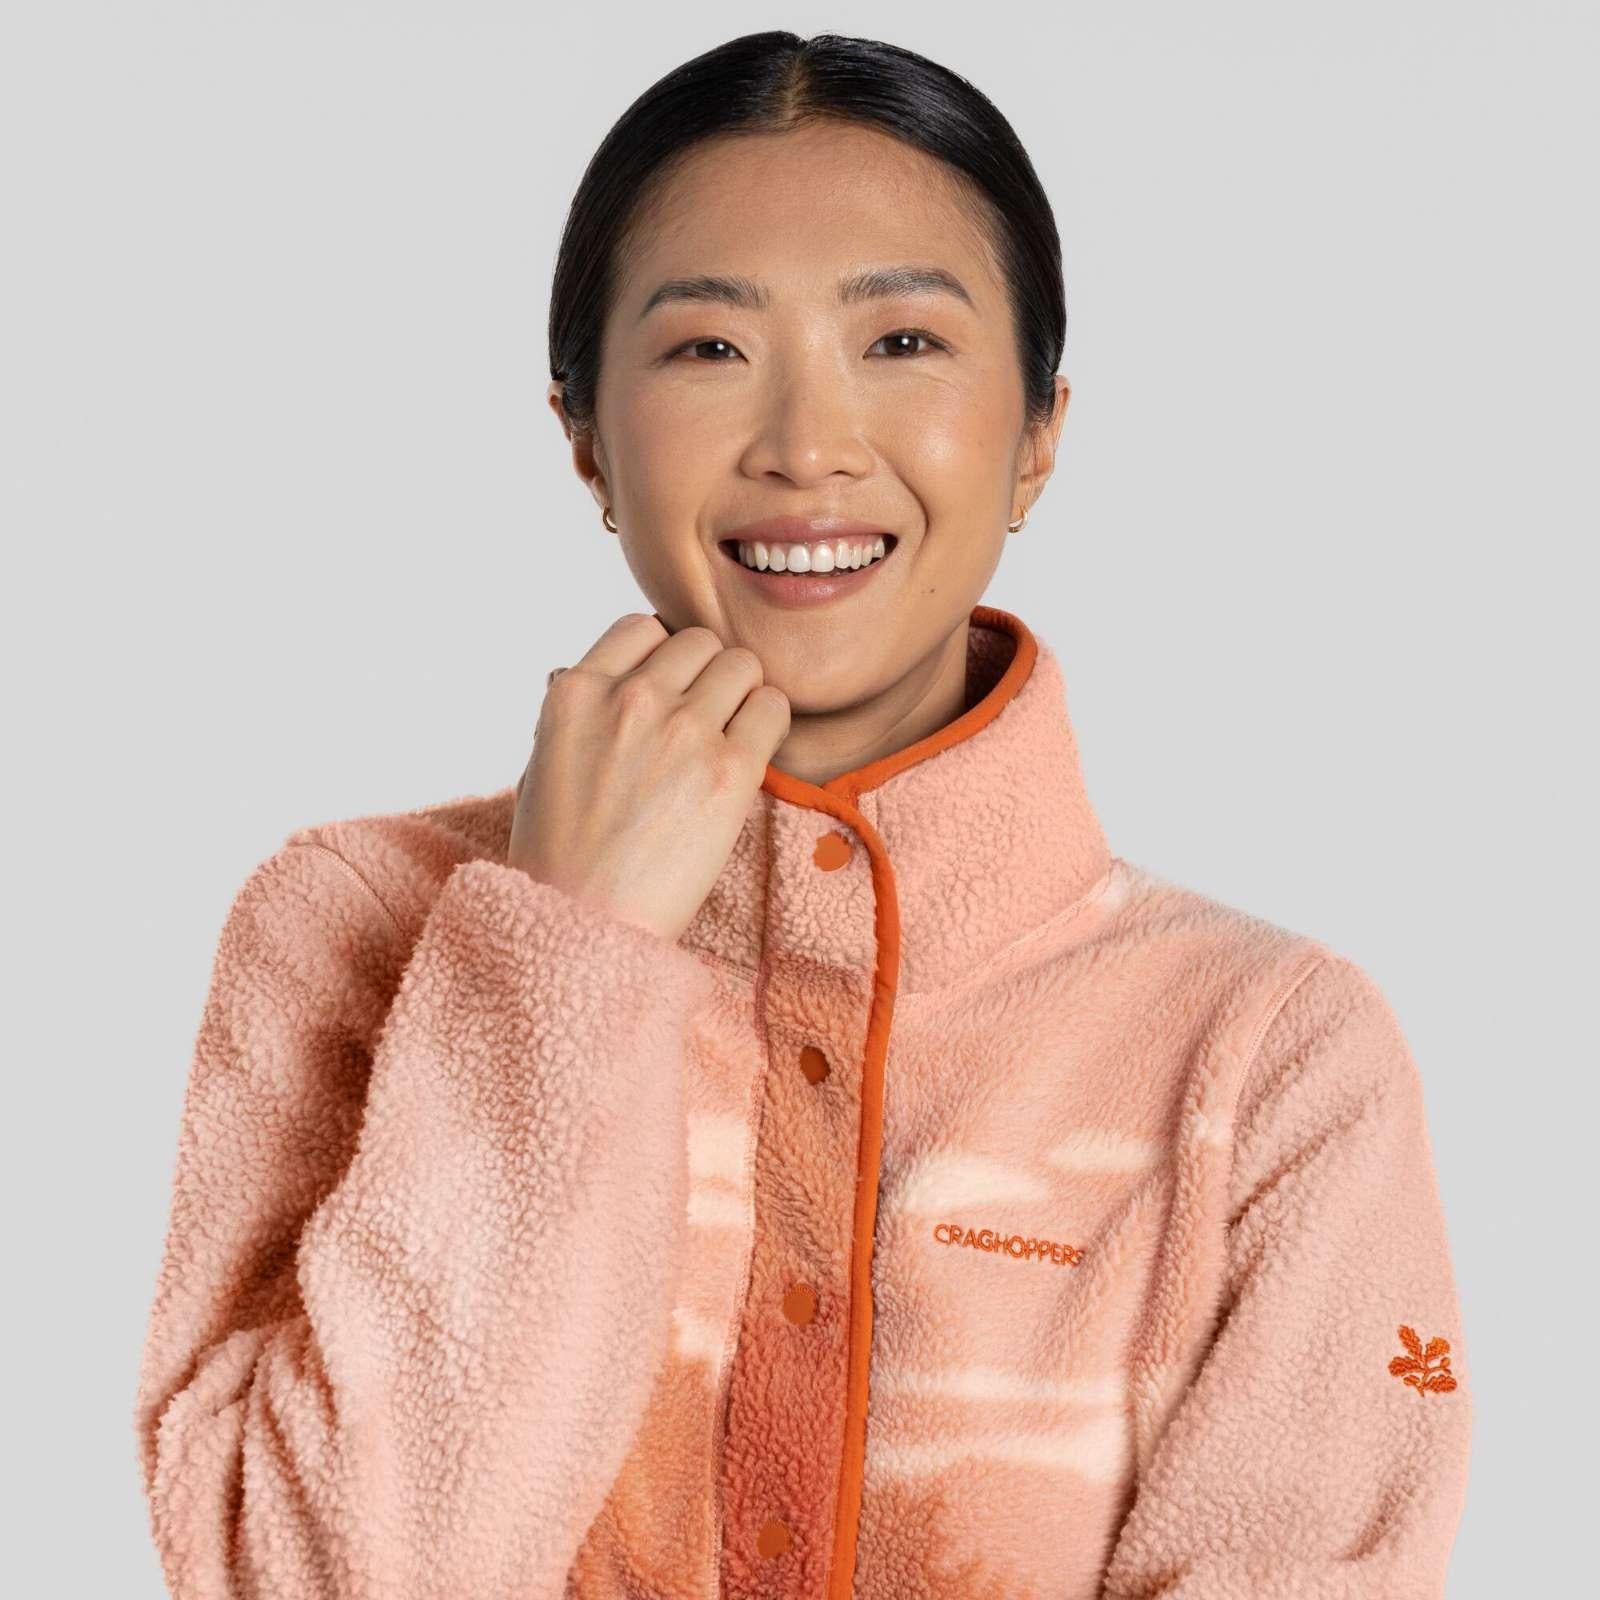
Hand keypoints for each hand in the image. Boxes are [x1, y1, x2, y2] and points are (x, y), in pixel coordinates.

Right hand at [509, 613, 790, 945]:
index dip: (663, 657)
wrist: (583, 926)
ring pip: (742, 664)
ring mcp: (683, 729)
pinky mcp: (729, 769)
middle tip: (707, 719)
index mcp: (576, 692)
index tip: (669, 691)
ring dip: (743, 694)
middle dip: (707, 674)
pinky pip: (773, 708)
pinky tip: (754, 755)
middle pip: (699, 642)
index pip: (642, 628)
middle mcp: (631, 698)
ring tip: (734, 736)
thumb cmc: (558, 860)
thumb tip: (580, 675)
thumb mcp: (540, 767)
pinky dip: (771, 723)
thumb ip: (571, 714)